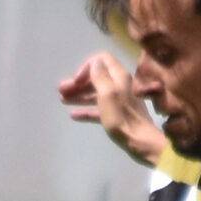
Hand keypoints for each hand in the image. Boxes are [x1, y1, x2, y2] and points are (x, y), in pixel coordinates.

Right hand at [58, 52, 165, 167]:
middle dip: (78, 83)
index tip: (77, 79)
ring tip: (62, 99)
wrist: (139, 141)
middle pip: (96, 78)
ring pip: (95, 94)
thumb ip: (100, 76)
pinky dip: (85, 110)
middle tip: (61, 89)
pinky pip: (97, 109)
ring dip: (79, 95)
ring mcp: (117, 101)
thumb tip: (94, 62)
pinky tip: (73, 115)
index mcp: (118, 76)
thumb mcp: (108, 93)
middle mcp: (118, 85)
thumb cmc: (121, 116)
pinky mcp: (115, 115)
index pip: (102, 60)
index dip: (87, 66)